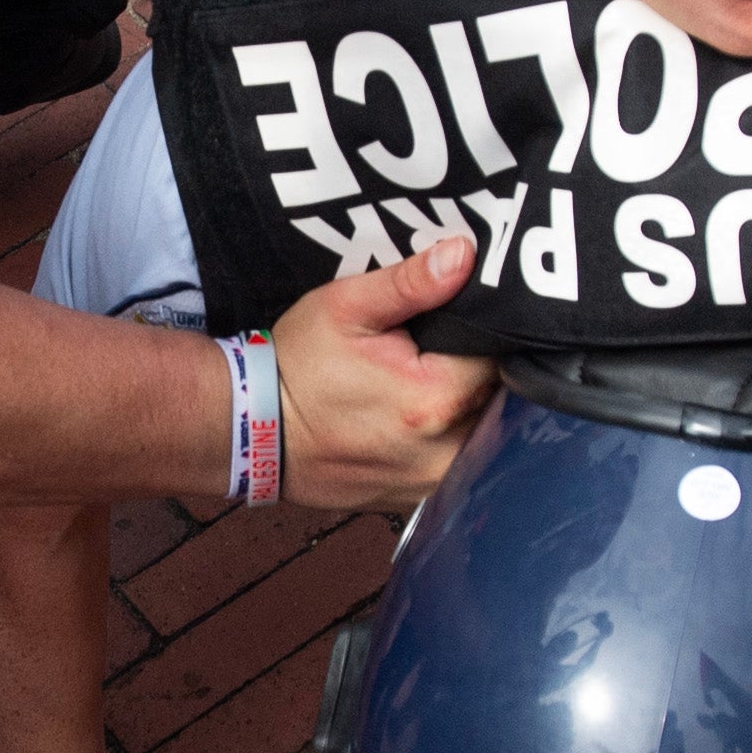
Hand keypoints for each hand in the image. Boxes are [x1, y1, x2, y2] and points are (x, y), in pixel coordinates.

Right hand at [262, 227, 489, 514]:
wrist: (251, 432)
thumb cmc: (296, 367)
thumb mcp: (346, 308)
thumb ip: (412, 283)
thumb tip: (465, 254)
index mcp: (437, 398)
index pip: (500, 356)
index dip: (482, 334)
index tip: (451, 322)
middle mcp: (446, 450)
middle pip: (495, 397)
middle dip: (472, 369)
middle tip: (430, 349)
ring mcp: (432, 482)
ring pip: (478, 432)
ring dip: (461, 405)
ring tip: (417, 380)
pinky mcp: (417, 498)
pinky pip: (452, 460)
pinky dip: (440, 437)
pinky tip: (406, 416)